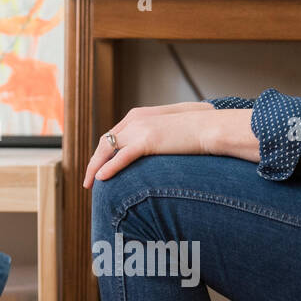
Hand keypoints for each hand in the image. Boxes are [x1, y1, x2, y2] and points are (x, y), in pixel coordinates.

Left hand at [82, 102, 216, 186]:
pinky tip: (101, 179)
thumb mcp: (170, 131)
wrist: (211, 126)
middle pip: (105, 142)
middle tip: (89, 181)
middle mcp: (135, 120)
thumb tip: (154, 150)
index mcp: (139, 116)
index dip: (102, 153)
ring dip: (95, 167)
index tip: (98, 168)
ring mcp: (140, 129)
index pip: (112, 135)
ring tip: (90, 184)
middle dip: (94, 162)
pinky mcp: (148, 140)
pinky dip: (109, 167)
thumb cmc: (197, 131)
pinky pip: (121, 156)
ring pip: (108, 149)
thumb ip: (156, 137)